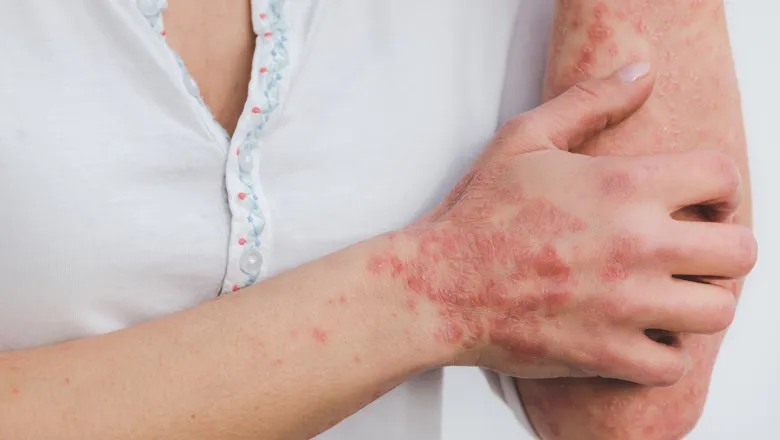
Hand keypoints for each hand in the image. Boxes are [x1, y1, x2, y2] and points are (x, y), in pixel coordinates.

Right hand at [372, 63, 757, 385]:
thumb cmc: (478, 214)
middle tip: (688, 248)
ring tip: (666, 291)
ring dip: (698, 300)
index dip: (718, 187)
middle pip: (739, 252)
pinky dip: (662, 350)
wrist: (438, 285)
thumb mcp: (526, 139)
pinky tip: (636, 330)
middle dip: (721, 246)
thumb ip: (590, 102)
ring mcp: (625, 306)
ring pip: (718, 311)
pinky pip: (673, 363)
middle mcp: (637, 247)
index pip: (722, 178)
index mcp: (623, 188)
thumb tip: (642, 73)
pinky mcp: (606, 353)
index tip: (697, 202)